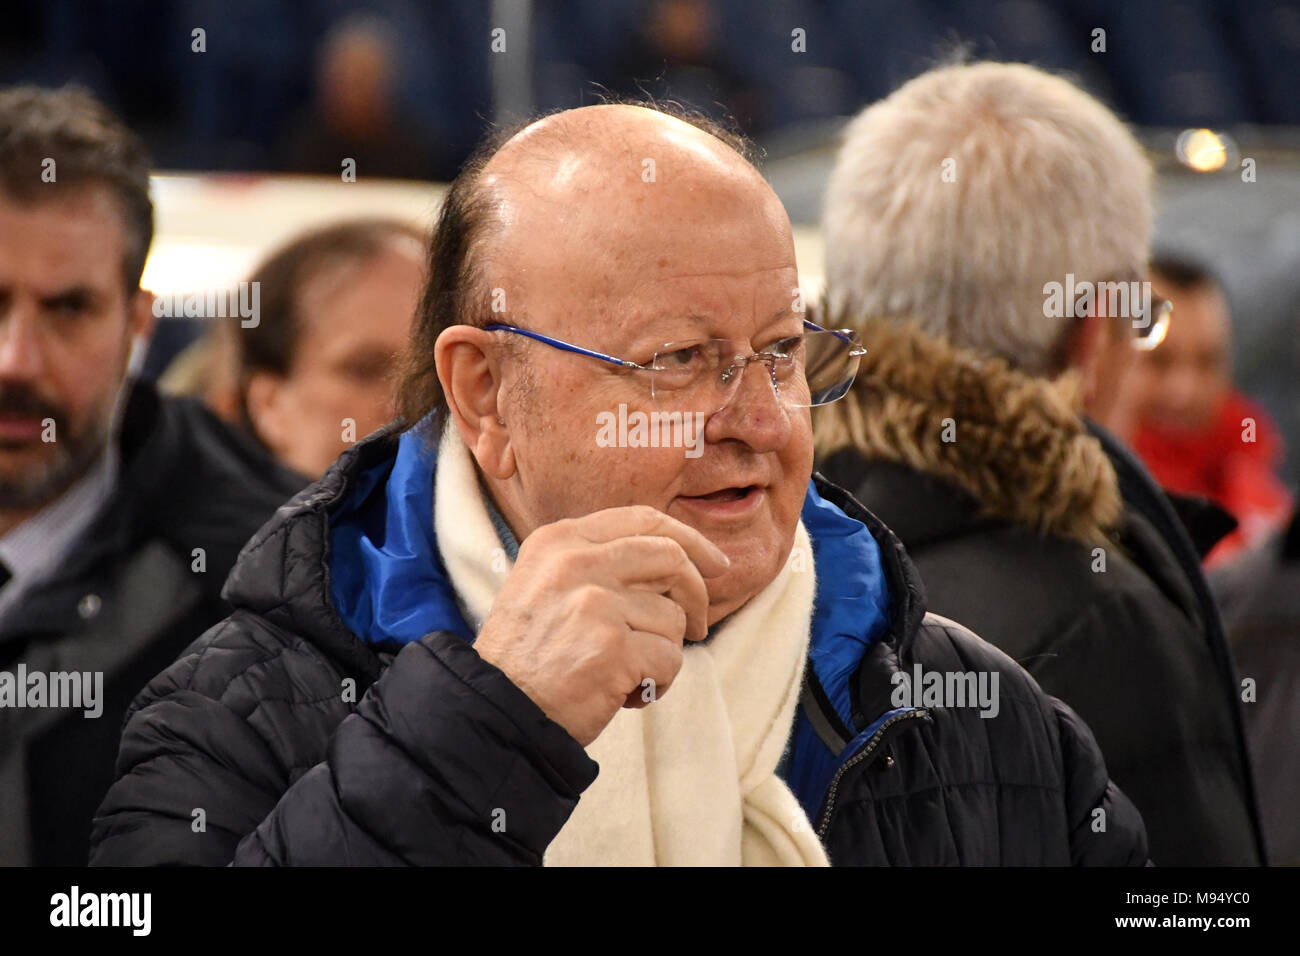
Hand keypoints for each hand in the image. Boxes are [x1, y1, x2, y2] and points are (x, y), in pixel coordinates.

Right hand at [473, 505, 729, 746]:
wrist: (497, 713)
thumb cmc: (528, 658)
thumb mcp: (545, 586)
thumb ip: (597, 563)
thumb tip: (676, 558)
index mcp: (560, 541)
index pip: (643, 520)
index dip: (689, 539)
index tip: (715, 563)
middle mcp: (576, 562)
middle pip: (670, 557)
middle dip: (697, 593)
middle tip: (699, 626)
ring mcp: (595, 603)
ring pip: (673, 616)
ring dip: (664, 652)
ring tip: (629, 674)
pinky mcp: (613, 647)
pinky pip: (670, 659)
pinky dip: (660, 682)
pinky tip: (627, 695)